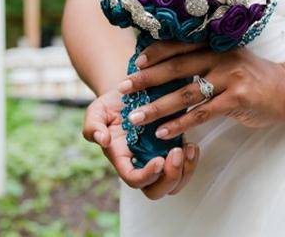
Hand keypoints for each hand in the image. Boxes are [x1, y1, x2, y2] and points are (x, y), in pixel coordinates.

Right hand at [82, 89, 200, 198]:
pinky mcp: (171, 151)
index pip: (134, 180)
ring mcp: (157, 159)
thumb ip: (93, 127)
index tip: (159, 160)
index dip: (147, 176)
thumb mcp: (96, 112)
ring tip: (188, 148)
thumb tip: (103, 140)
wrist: (129, 94)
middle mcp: (140, 165)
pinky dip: (191, 160)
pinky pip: (185, 168)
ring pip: (175, 183)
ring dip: (185, 170)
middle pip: (156, 191)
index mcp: (122, 159)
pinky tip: (191, 145)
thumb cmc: (110, 105)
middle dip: (170, 178)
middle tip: (176, 153)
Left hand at [116, 41, 284, 139]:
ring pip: (185, 93)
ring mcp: (230, 78)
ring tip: (136, 117)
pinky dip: (180, 123)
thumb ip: (205, 59)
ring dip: (157, 106)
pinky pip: (202, 113)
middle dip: (146, 79)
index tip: (133, 63)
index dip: (155, 53)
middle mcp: (220, 57)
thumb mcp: (230, 59)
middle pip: (176, 68)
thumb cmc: (253, 76)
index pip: (179, 46)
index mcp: (216, 45)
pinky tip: (163, 131)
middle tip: (123, 88)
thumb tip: (170, 65)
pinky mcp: (237, 99)